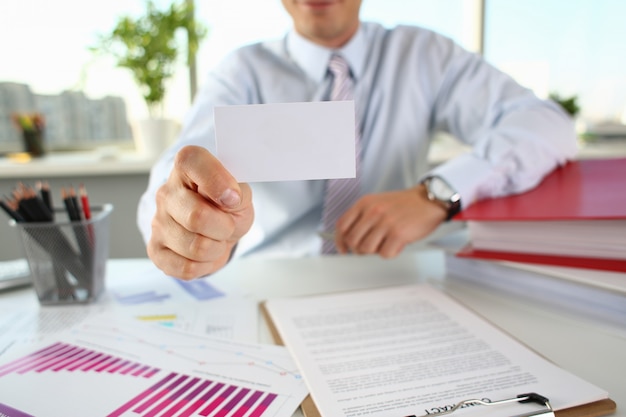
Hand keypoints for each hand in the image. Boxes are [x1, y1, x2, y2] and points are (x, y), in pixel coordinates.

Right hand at [147, 146, 253, 279]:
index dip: (218, 182)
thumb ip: (238, 189)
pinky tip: (205, 254)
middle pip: (196, 217)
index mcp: (186, 166)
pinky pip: (186, 267)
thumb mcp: (242, 192)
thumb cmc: (227, 206)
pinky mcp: (156, 250)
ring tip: (216, 238)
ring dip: (217, 248)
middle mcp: (166, 192)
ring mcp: (158, 222)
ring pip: (195, 247)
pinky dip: (205, 265)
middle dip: (224, 227)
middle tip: (227, 224)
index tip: (233, 197)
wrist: (219, 228)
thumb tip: (229, 198)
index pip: (192, 161)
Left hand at [334, 184, 446, 257]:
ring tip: (387, 242)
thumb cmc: (404, 204)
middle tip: (371, 246)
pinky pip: (385, 254)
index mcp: (364, 203)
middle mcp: (372, 212)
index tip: (343, 249)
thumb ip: (362, 217)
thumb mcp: (377, 203)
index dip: (340, 241)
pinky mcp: (398, 234)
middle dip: (360, 249)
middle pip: (353, 241)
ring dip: (376, 250)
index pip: (342, 225)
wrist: (429, 200)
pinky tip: (398, 243)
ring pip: (367, 249)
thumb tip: (349, 239)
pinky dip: (391, 252)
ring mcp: (385, 223)